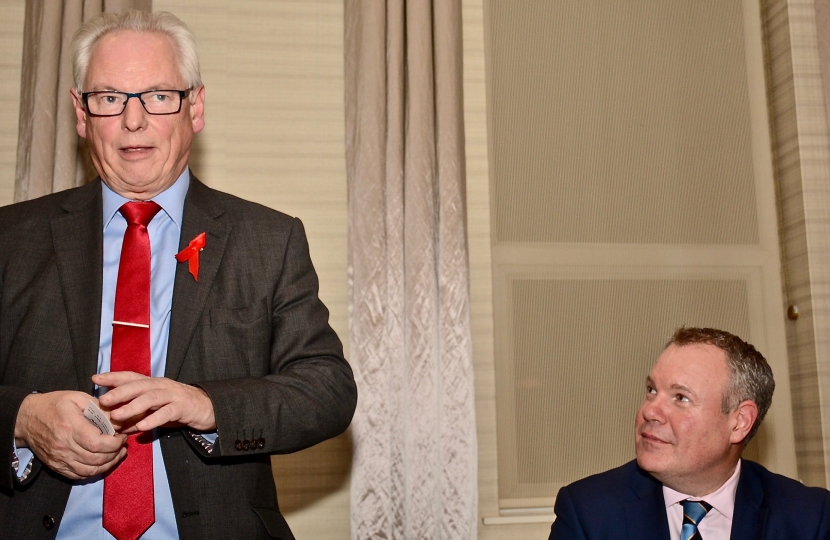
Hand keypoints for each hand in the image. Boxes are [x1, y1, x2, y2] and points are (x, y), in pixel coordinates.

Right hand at [14, 391, 127, 479]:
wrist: (27, 418)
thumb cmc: (54, 405)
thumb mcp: (78, 397)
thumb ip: (100, 409)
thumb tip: (118, 421)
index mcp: (71, 427)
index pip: (98, 443)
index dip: (115, 443)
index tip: (122, 436)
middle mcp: (64, 446)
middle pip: (96, 459)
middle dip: (115, 454)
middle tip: (122, 446)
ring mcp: (59, 459)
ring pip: (89, 470)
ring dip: (108, 464)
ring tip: (117, 454)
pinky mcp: (56, 466)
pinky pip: (78, 475)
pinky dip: (94, 472)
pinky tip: (103, 462)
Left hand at [94, 372, 215, 432]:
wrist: (208, 408)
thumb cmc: (178, 407)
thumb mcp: (155, 410)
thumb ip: (137, 415)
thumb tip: (115, 424)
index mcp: (154, 384)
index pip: (131, 377)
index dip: (113, 377)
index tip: (95, 379)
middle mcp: (162, 385)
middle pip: (138, 385)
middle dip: (119, 391)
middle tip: (102, 400)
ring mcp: (173, 395)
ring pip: (151, 397)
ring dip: (133, 406)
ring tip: (117, 415)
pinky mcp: (183, 407)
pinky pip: (167, 412)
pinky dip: (154, 419)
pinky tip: (142, 427)